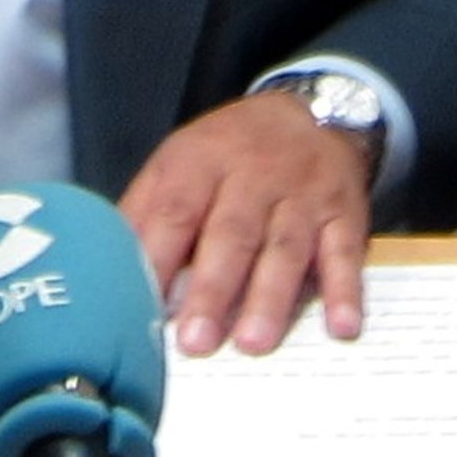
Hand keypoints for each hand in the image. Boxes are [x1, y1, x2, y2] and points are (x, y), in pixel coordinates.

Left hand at [118, 93, 371, 358]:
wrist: (308, 113)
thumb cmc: (228, 151)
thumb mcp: (181, 161)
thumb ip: (148, 210)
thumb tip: (110, 265)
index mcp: (200, 161)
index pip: (176, 211)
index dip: (160, 257)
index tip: (144, 308)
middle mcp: (252, 176)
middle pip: (230, 234)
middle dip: (213, 289)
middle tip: (195, 342)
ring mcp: (301, 196)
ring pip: (285, 248)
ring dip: (270, 298)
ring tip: (253, 344)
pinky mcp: (345, 214)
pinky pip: (347, 253)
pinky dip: (346, 290)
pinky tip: (342, 328)